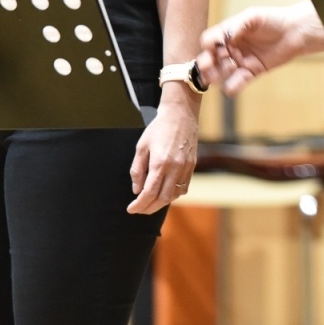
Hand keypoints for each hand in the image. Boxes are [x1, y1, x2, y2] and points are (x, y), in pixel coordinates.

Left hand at [127, 100, 198, 214]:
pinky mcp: (192, 166)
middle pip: (162, 198)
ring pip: (174, 195)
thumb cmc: (158, 128)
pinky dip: (174, 194)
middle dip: (149, 208)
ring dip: (161, 203)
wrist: (181, 114)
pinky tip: (165, 193)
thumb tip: (136, 190)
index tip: (131, 209)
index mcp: (160, 163)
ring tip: (150, 203)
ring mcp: (186, 167)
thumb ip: (137, 170)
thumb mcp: (141, 146)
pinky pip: (184, 187)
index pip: (149, 192)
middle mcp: (175, 168)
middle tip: (139, 209)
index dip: (139, 204)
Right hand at [197, 3, 323, 94]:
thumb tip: (223, 38)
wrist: (295, 32)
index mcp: (228, 33)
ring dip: (216, 75)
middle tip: (206, 67)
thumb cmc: (273, 20)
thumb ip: (236, 26)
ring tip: (218, 76)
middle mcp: (231, 48)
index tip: (212, 47)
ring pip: (221, 71)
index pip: (210, 40)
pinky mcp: (251, 72)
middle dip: (206, 63)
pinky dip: (232, 86)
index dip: (208, 45)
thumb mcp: (252, 17)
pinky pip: (238, 82)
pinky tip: (228, 88)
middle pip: (211, 58)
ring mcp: (240, 60)